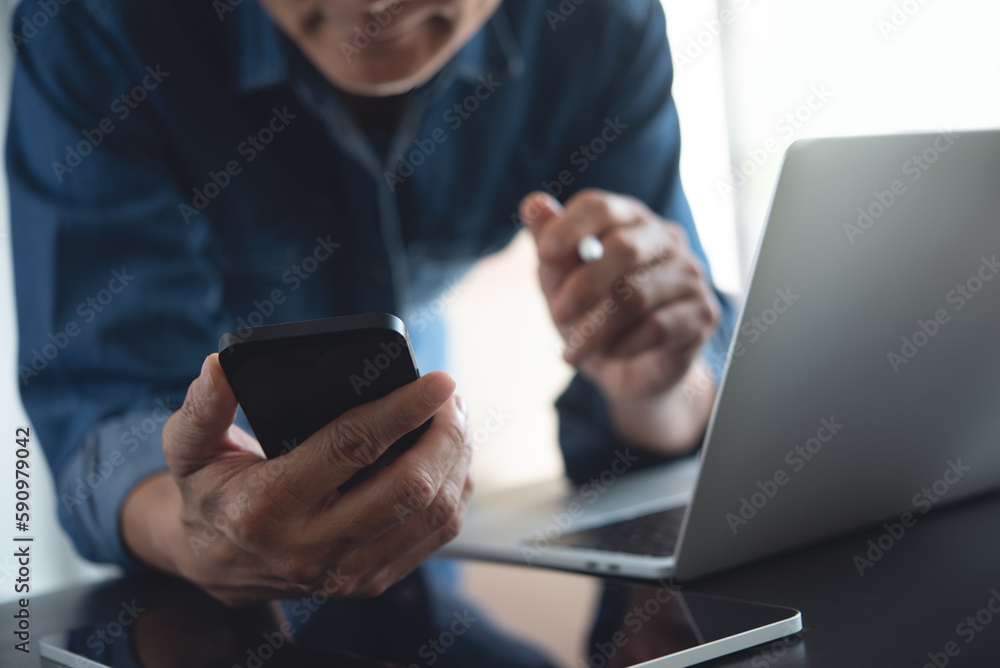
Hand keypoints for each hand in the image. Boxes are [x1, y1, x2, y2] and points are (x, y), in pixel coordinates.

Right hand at [122, 354, 472, 605]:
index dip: (403, 410)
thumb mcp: (190, 450)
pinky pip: (435, 536)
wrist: (215, 564)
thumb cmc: (211, 494)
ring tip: (454, 420)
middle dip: (444, 435)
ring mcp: (347, 572)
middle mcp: (312, 549)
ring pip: (432, 514)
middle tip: (451, 397)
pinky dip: (454, 492)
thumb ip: (202, 409)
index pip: (352, 448)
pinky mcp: (371, 581)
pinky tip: (451, 458)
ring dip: (457, 460)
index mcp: (268, 507)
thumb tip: (219, 368)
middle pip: (409, 488)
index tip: (438, 380)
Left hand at [519, 189, 719, 400]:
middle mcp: (665, 239)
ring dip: (596, 328)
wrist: (629, 370)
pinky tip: (609, 353)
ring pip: (637, 295)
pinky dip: (624, 344)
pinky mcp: (703, 313)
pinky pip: (658, 327)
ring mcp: (690, 274)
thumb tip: (532, 204)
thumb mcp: (560, 283)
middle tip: (557, 315)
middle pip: (623, 249)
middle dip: (582, 286)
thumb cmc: (592, 314)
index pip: (601, 207)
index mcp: (628, 220)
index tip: (544, 255)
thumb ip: (548, 245)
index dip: (570, 228)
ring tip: (573, 352)